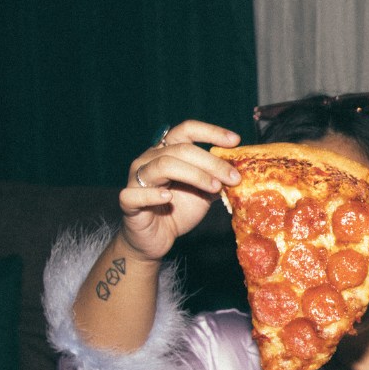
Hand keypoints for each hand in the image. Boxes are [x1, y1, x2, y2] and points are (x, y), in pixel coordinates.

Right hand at [119, 120, 240, 260]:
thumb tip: (240, 172)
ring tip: (215, 187)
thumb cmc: (178, 210)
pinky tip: (168, 198)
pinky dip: (152, 194)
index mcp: (167, 152)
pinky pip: (134, 193)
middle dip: (211, 162)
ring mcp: (136, 179)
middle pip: (180, 149)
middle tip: (234, 177)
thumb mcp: (204, 193)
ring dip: (194, 175)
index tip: (235, 140)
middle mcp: (149, 159)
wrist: (157, 238)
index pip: (186, 131)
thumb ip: (217, 180)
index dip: (210, 132)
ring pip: (163, 165)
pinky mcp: (128, 202)